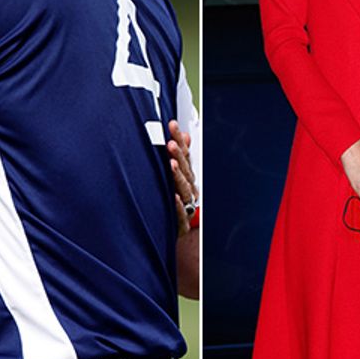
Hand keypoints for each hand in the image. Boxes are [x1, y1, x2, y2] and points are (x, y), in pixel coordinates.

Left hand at [167, 119, 197, 237]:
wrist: (182, 234)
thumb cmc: (177, 203)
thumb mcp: (178, 179)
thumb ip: (180, 158)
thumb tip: (184, 135)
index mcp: (187, 177)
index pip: (184, 154)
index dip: (180, 139)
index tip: (172, 124)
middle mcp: (189, 189)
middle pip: (185, 169)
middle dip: (179, 155)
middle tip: (170, 143)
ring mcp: (187, 204)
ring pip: (184, 188)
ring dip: (177, 176)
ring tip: (171, 164)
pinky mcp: (181, 223)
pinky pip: (180, 213)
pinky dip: (176, 204)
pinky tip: (173, 196)